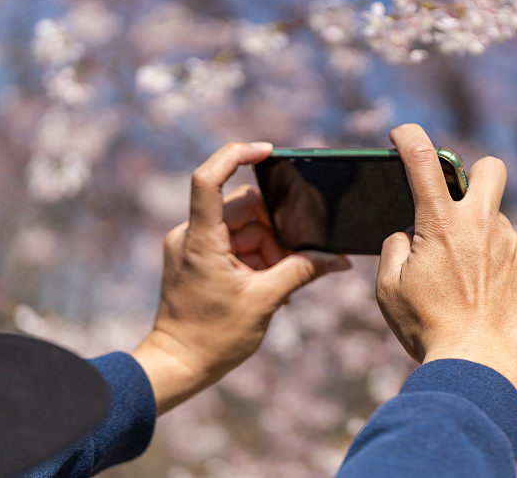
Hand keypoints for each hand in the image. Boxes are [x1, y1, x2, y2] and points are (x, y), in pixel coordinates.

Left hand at [132, 142, 349, 413]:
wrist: (178, 364)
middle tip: (293, 258)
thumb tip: (338, 260)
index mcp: (202, 240)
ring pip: (244, 226)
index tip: (268, 151)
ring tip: (280, 281)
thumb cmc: (213, 338)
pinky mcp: (198, 256)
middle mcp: (192, 235)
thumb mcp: (265, 301)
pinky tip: (270, 282)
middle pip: (243, 207)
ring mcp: (193, 245)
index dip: (237, 155)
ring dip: (269, 247)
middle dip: (275, 229)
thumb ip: (302, 272)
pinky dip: (257, 256)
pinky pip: (235, 242)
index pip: (210, 179)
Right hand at [376, 124, 516, 394]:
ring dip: (479, 239)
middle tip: (458, 202)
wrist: (479, 369)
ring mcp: (513, 247)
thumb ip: (394, 248)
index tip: (401, 135)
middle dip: (473, 173)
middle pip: (489, 169)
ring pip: (496, 224)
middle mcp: (483, 225)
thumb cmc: (428, 329)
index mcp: (441, 224)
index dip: (409, 137)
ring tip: (464, 283)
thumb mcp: (389, 288)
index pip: (423, 158)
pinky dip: (496, 269)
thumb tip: (407, 235)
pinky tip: (485, 300)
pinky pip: (511, 257)